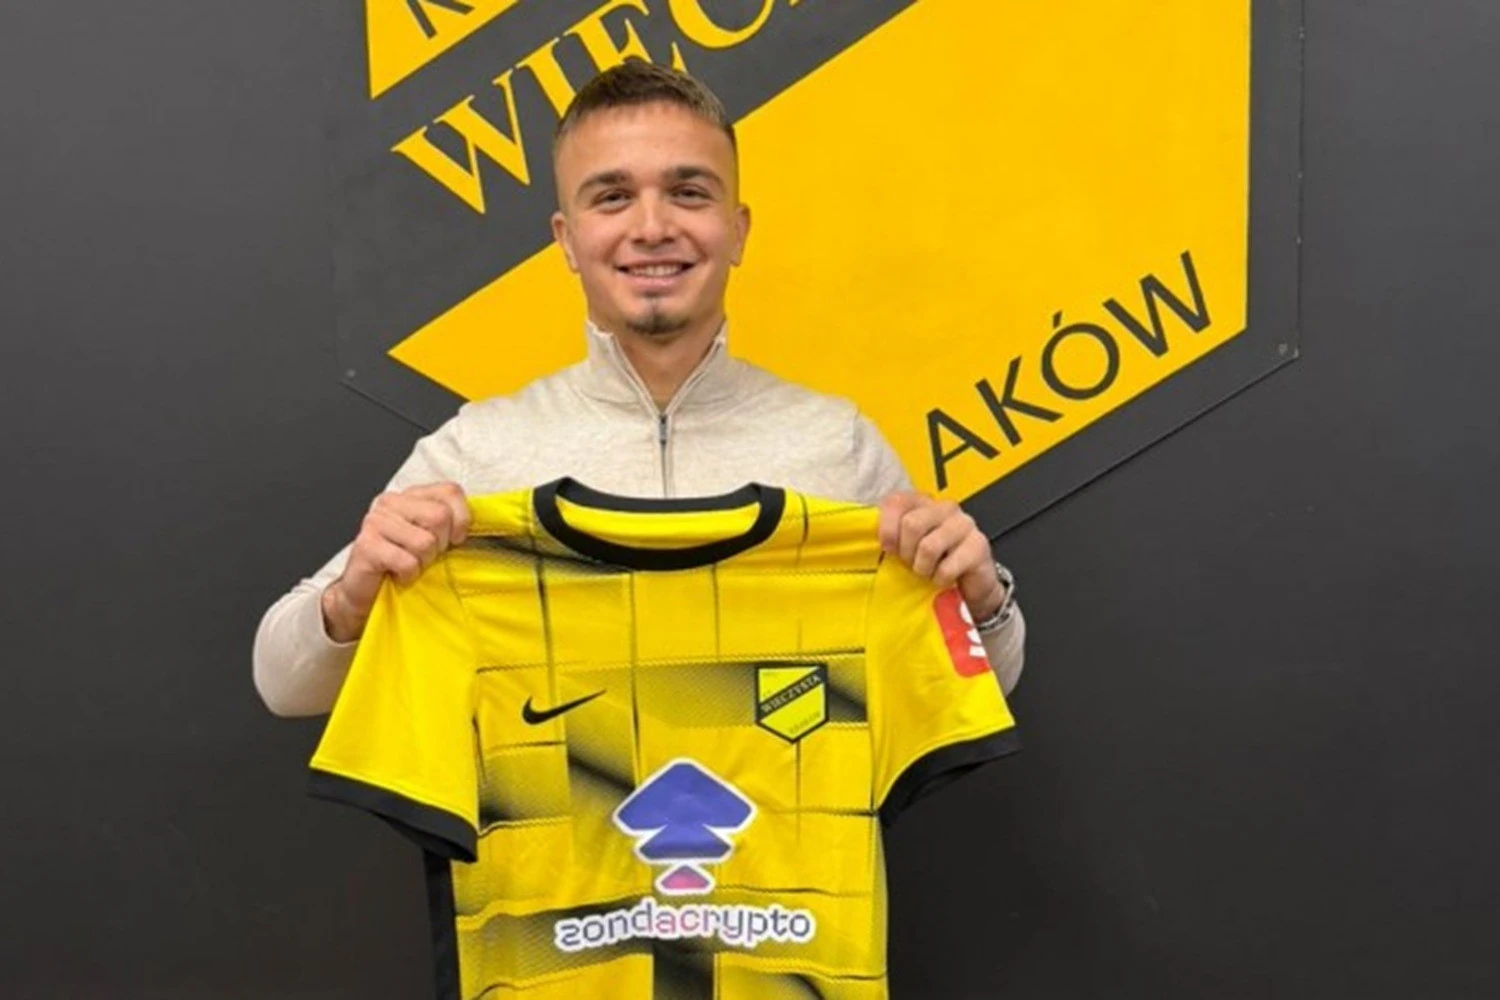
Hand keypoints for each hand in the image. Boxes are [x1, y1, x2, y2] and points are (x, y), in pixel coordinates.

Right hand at [321, 482, 470, 642]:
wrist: (367, 595)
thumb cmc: (404, 566)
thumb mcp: (435, 540)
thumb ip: (453, 524)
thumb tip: (481, 525)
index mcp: (411, 496)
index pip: (450, 491)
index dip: (461, 519)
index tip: (455, 540)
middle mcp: (391, 502)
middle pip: (440, 516)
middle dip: (440, 545)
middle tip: (426, 556)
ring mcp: (375, 521)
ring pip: (424, 542)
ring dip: (423, 562)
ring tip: (411, 565)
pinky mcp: (366, 545)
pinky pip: (406, 562)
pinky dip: (408, 575)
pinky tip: (399, 576)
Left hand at [877, 491, 1006, 620]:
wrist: (969, 585)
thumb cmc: (931, 563)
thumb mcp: (904, 546)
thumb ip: (887, 535)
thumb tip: (861, 536)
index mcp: (922, 502)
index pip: (896, 502)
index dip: (887, 530)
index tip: (889, 549)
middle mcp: (944, 507)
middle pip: (912, 524)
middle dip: (906, 552)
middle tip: (911, 564)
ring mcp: (964, 524)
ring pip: (929, 546)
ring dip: (923, 568)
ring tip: (927, 572)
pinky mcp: (978, 546)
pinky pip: (947, 567)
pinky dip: (940, 579)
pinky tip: (943, 579)